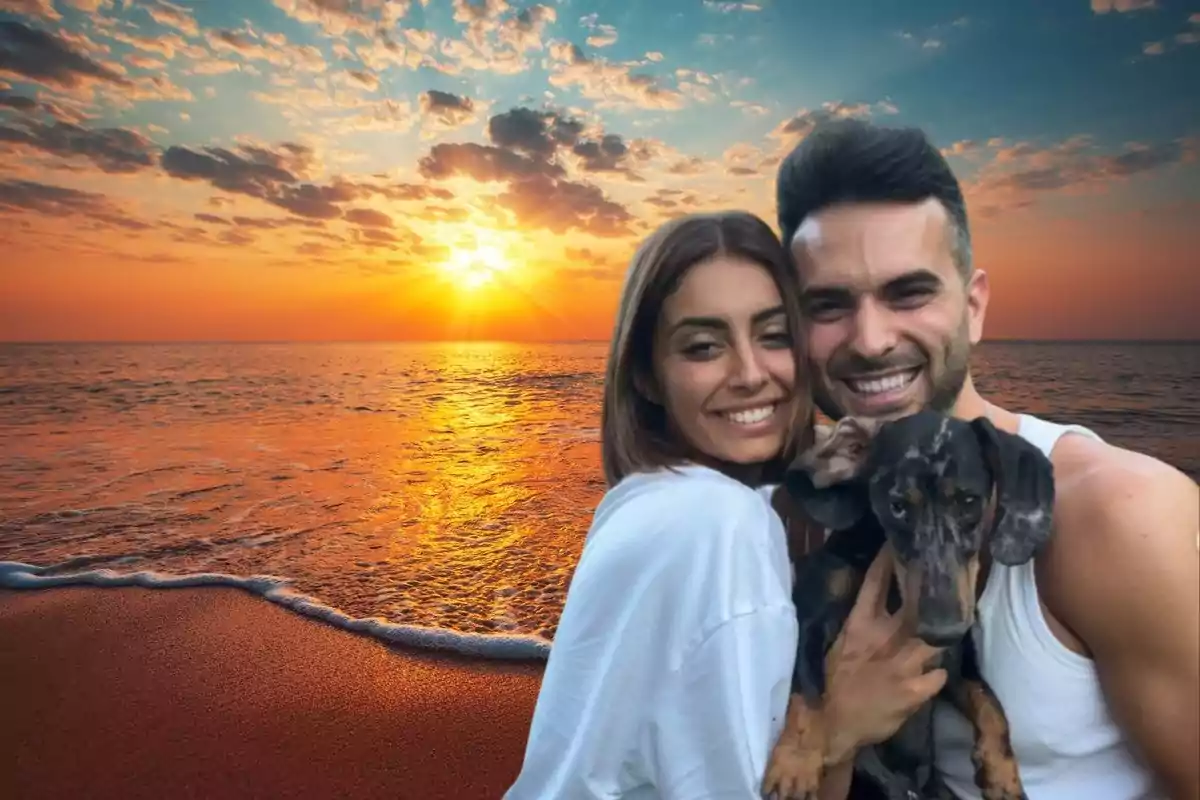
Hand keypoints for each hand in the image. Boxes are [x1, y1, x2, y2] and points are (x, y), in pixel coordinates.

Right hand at [821, 544, 947, 765]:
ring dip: (945, 632)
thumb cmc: (831, 682)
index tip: (899, 543)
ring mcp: (903, 665)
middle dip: (932, 588)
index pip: (875, 584)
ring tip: (956, 622)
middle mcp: (884, 639)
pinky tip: (935, 673)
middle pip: (917, 605)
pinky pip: (939, 674)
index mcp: (859, 625)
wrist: (830, 724)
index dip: (889, 561)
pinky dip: (938, 672)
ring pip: (937, 638)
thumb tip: (878, 605)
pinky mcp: (915, 690)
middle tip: (949, 571)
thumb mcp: (841, 645)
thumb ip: (861, 625)